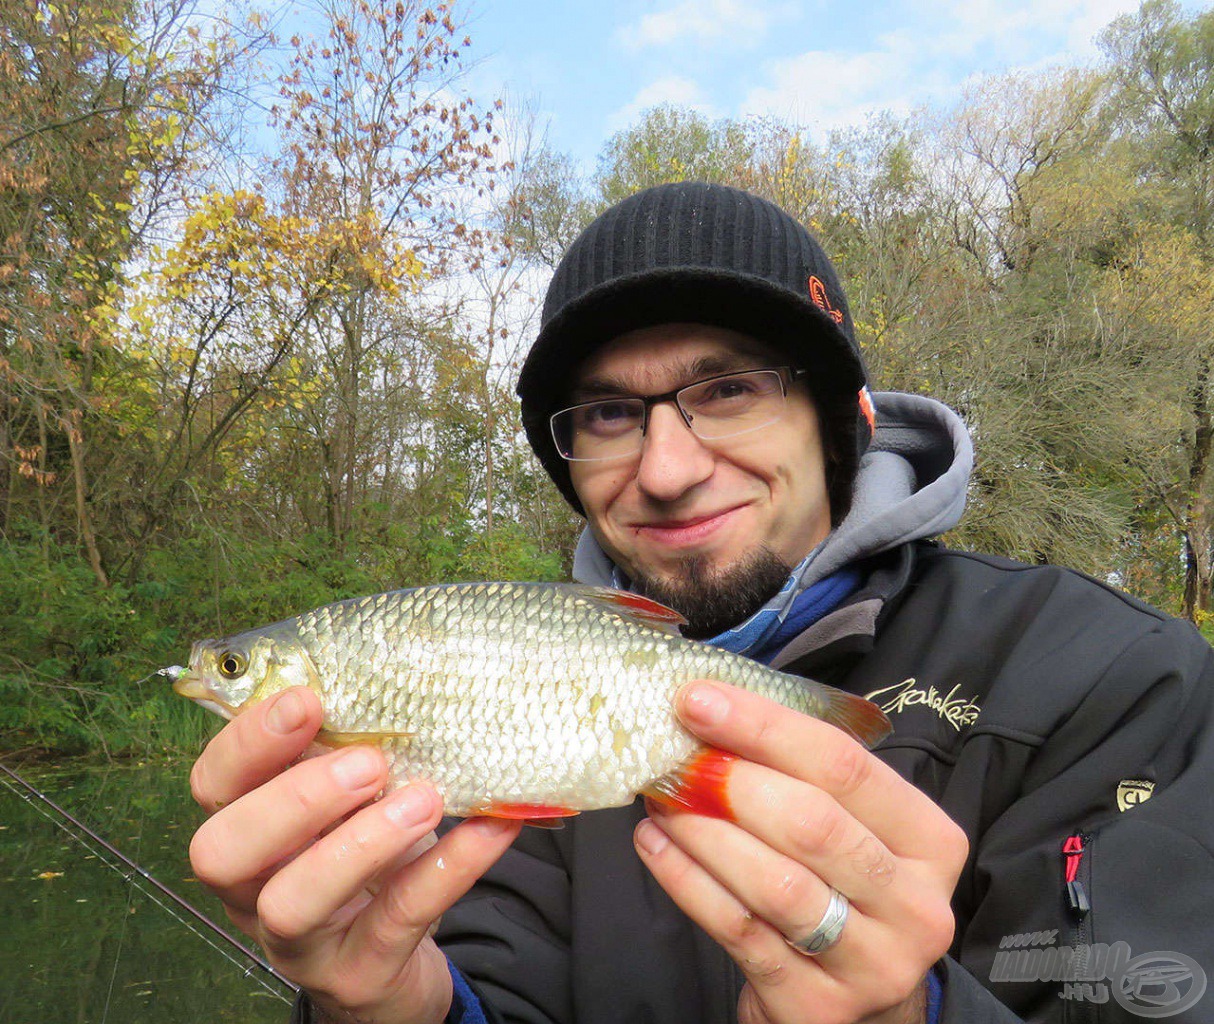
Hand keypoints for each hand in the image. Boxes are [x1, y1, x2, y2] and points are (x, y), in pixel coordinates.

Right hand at [187, 686, 521, 1023]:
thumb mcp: (350, 802)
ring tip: (424, 799)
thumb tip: (404, 680)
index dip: (248, 742)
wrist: (394, 960)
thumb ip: (349, 750)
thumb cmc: (367, 856)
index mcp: (246, 830)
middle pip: (222, 851)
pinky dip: (447, 870)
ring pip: (292, 903)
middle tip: (368, 762)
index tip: (308, 700)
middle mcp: (253, 891)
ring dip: (359, 844)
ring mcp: (300, 943)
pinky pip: (395, 922)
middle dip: (293, 798)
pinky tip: (491, 827)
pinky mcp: (359, 975)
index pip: (213, 784)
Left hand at [633, 681, 966, 1023]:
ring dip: (705, 832)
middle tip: (675, 754)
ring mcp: (871, 964)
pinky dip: (688, 882)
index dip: (766, 727)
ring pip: (776, 883)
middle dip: (732, 780)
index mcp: (931, 841)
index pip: (846, 766)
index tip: (699, 699)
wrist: (858, 1008)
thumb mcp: (851, 830)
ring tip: (661, 799)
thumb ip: (801, 777)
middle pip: (813, 824)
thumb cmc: (844, 891)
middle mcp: (914, 905)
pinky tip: (656, 845)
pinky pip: (740, 932)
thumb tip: (712, 709)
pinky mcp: (816, 1007)